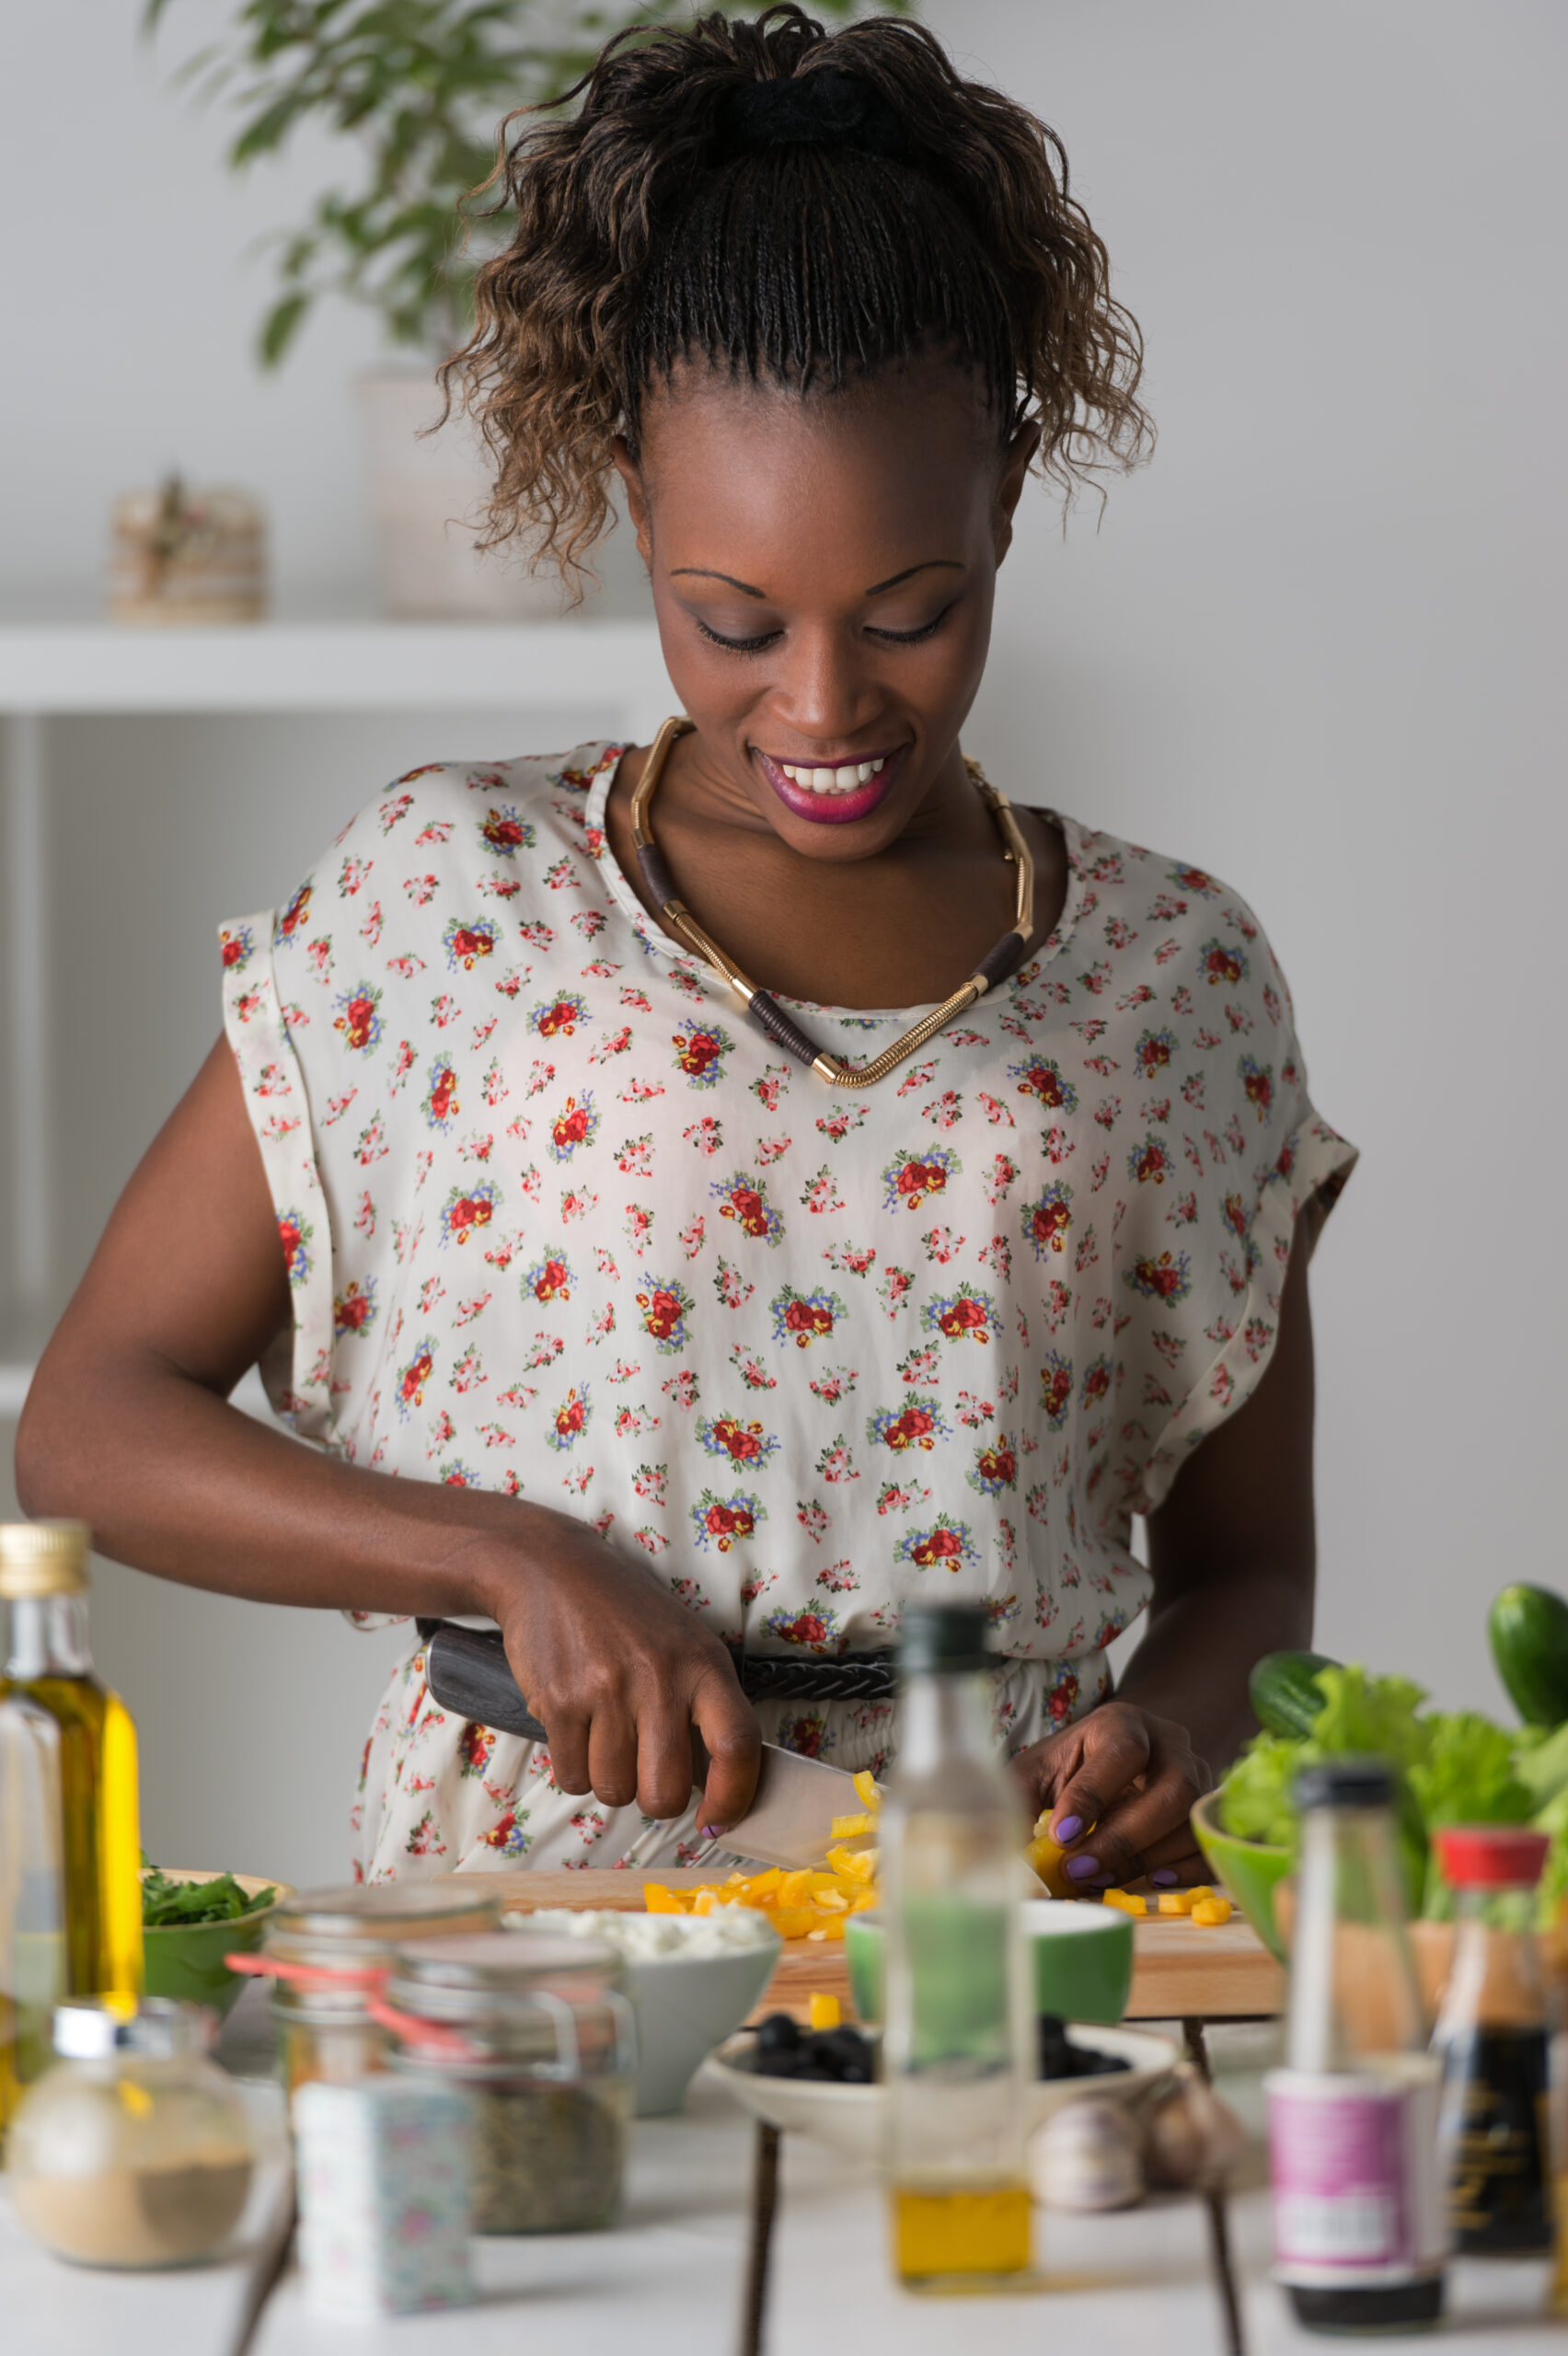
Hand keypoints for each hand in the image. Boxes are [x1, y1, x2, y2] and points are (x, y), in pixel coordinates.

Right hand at [476, 1514, 760, 1831]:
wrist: (552, 1570)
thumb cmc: (626, 1615)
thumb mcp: (683, 1642)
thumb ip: (703, 1705)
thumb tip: (715, 1788)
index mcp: (702, 1663)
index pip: (737, 1745)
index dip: (734, 1797)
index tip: (718, 1820)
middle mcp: (659, 1677)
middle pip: (667, 1792)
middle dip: (656, 1800)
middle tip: (647, 1776)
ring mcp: (607, 1690)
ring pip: (615, 1791)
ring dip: (610, 1781)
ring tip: (606, 1737)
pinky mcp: (559, 1702)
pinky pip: (573, 1778)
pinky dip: (575, 1769)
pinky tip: (578, 1730)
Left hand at [1010, 1701, 1212, 1889]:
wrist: (1124, 1752)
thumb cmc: (1074, 1764)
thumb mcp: (1040, 1769)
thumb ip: (1020, 1801)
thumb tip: (1008, 1855)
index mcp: (1124, 1723)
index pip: (1121, 1752)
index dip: (1092, 1796)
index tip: (1060, 1836)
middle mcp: (1170, 1745)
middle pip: (1171, 1790)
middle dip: (1123, 1838)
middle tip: (1079, 1869)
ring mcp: (1199, 1778)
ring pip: (1192, 1821)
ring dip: (1146, 1860)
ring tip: (1100, 1878)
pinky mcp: (1209, 1813)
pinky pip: (1208, 1847)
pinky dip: (1184, 1871)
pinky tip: (1150, 1880)